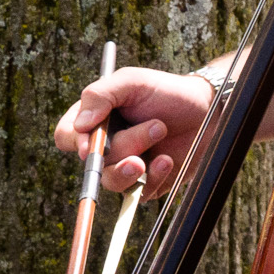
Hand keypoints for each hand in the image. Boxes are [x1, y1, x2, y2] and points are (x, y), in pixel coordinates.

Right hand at [53, 65, 216, 197]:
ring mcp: (124, 166)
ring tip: (162, 139)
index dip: (75, 143)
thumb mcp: (131, 82)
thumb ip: (99, 95)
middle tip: (156, 126)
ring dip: (138, 161)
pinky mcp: (145, 184)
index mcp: (94, 121)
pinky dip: (155, 176)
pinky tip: (167, 159)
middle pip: (93, 162)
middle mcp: (105, 147)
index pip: (66, 137)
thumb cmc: (165, 92)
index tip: (91, 143)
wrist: (206, 111)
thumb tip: (80, 125)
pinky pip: (139, 192)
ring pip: (114, 180)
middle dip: (125, 145)